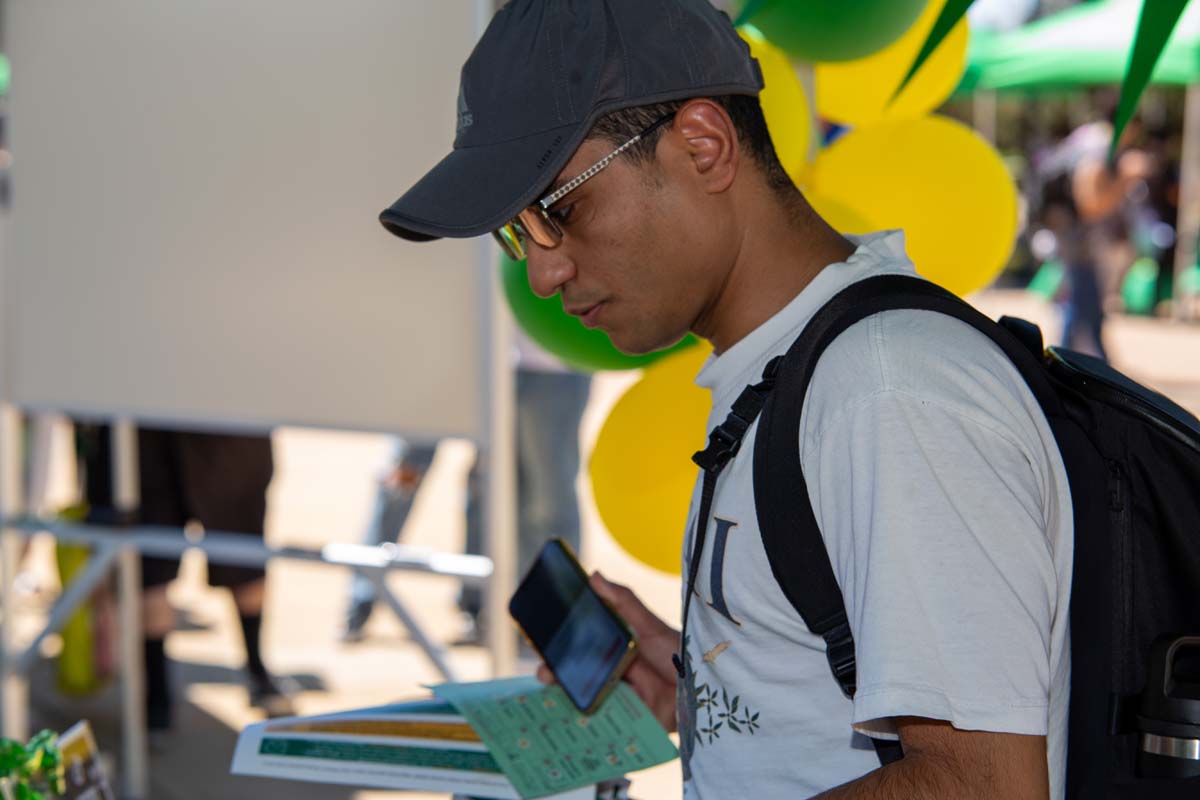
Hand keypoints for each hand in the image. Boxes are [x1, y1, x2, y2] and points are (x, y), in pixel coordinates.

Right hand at [538, 572, 679, 730]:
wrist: (705, 689)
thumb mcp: (650, 626)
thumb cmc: (680, 652)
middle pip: (581, 672)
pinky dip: (587, 717)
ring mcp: (622, 696)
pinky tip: (572, 715)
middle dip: (559, 672)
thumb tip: (594, 575)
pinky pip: (603, 719)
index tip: (542, 641)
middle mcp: (617, 671)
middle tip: (544, 671)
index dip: (563, 645)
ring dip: (569, 694)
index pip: (586, 644)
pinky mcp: (628, 717)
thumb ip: (623, 602)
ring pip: (587, 694)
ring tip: (554, 690)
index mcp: (620, 647)